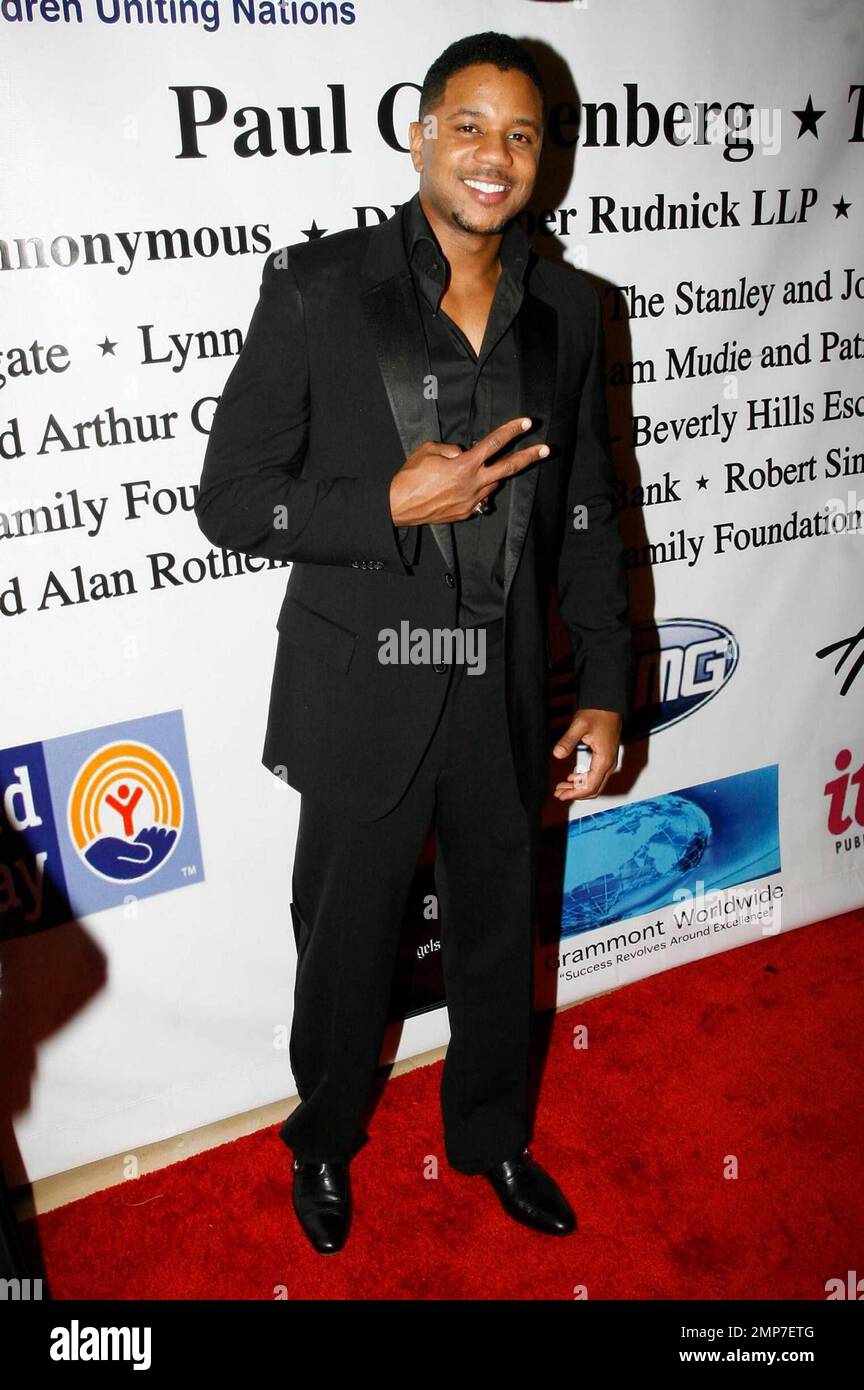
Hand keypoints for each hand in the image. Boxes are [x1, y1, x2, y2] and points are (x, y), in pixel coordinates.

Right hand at [389, 416, 549, 525]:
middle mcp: (473, 483)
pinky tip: (467, 487)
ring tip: (478, 470)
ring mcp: (471, 500)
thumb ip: (451, 448)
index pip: (494, 443)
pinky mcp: (466, 512)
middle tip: (546, 449)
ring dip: (493, 474)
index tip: (527, 423)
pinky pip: (480, 497)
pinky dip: (479, 489)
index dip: (512, 431)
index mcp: (465, 465)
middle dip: (529, 457)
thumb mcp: (428, 450)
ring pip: (493, 483)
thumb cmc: (410, 476)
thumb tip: (463, 453)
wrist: (398, 507)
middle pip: (508, 468)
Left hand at [551, 709, 621, 801]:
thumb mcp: (579, 725)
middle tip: (558, 793)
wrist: (609, 703)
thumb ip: (568, 741)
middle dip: (575, 793)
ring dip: (578, 787)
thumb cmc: (597, 712)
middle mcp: (609, 763)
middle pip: (593, 788)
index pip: (590, 786)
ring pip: (595, 783)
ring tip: (562, 787)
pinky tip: (571, 778)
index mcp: (604, 759)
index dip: (574, 794)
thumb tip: (557, 754)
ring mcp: (609, 760)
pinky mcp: (605, 756)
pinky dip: (583, 780)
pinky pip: (596, 775)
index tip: (561, 795)